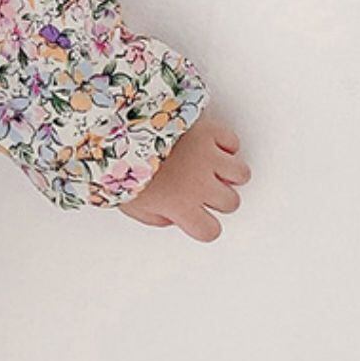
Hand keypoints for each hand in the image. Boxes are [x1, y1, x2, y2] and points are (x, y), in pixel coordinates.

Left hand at [117, 114, 249, 241]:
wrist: (119, 129)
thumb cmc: (119, 164)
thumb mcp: (130, 203)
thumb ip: (154, 217)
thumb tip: (172, 219)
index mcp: (180, 205)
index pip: (209, 231)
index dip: (204, 226)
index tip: (198, 219)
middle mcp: (200, 183)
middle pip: (231, 202)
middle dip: (218, 198)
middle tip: (202, 189)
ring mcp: (208, 156)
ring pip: (241, 174)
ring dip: (228, 173)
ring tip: (211, 168)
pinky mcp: (209, 131)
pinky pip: (232, 142)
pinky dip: (225, 145)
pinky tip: (208, 146)